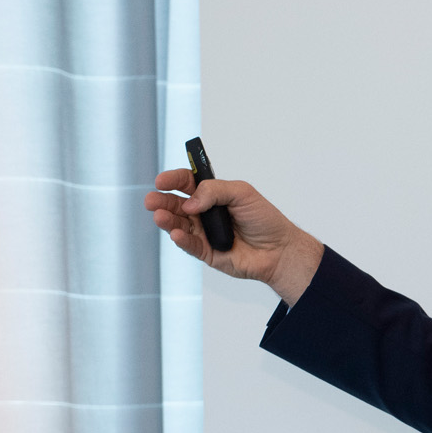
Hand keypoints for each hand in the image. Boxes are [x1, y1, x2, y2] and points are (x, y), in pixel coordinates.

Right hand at [144, 170, 323, 305]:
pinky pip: (189, 245)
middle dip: (162, 201)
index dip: (173, 180)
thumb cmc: (265, 220)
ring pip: (178, 225)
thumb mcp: (243, 194)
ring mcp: (203, 233)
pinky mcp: (206, 252)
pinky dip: (181, 239)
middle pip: (176, 204)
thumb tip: (191, 201)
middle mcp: (203, 213)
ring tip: (160, 216)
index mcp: (212, 195)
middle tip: (151, 199)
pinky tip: (176, 233)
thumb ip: (215, 191)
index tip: (162, 180)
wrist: (279, 249)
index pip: (187, 183)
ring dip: (167, 220)